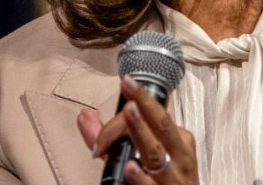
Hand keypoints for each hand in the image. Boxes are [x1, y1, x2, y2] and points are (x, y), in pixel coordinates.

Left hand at [77, 76, 198, 183]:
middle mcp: (177, 156)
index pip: (157, 115)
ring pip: (155, 152)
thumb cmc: (166, 182)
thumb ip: (110, 137)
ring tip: (129, 113)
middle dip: (145, 104)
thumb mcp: (144, 155)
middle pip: (161, 124)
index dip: (139, 100)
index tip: (124, 87)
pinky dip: (140, 177)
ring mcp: (171, 178)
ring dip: (141, 131)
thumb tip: (85, 116)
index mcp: (178, 141)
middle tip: (130, 88)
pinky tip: (130, 167)